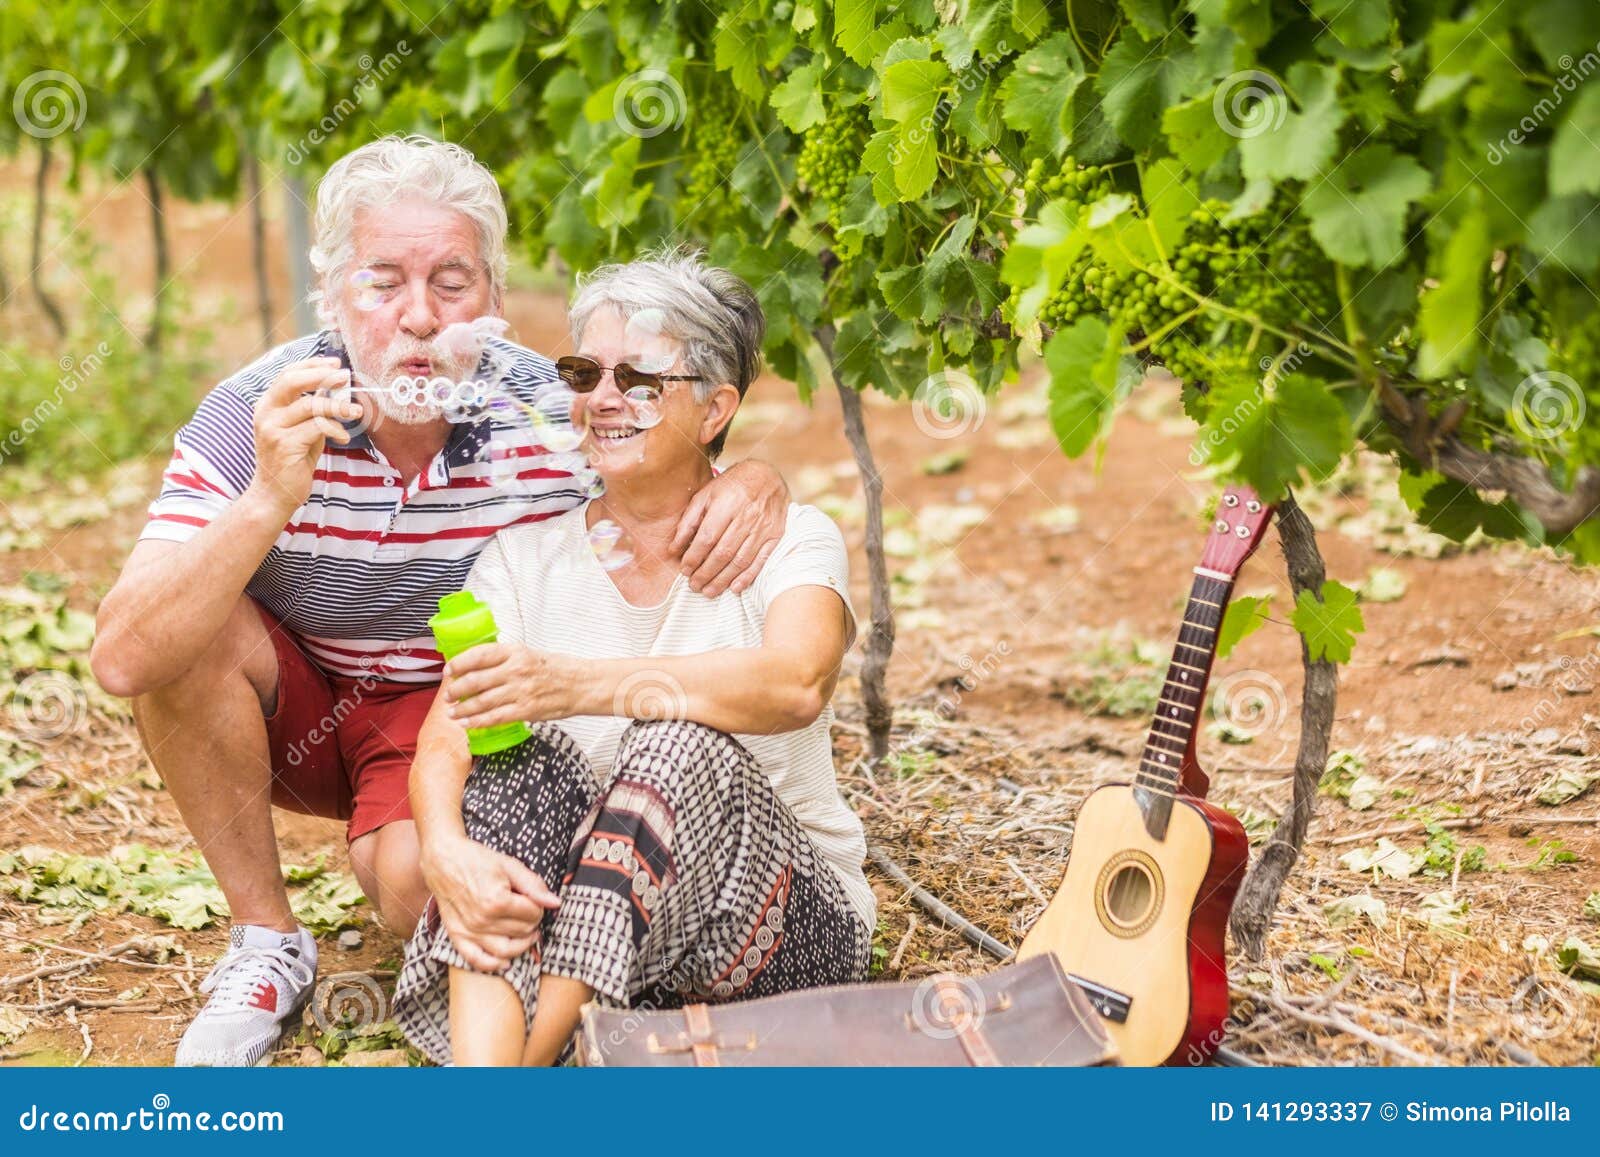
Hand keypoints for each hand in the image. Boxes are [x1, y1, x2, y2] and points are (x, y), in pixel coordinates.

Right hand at [245, 358, 364, 517]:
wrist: (275, 494)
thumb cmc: (293, 460)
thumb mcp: (303, 428)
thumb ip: (314, 409)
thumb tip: (337, 387)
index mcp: (267, 404)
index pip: (288, 374)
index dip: (312, 365)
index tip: (335, 363)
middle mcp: (265, 413)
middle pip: (292, 381)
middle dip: (322, 376)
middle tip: (345, 376)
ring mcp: (272, 428)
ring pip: (310, 405)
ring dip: (338, 406)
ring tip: (356, 411)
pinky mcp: (284, 444)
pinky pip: (317, 427)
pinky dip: (335, 429)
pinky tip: (343, 437)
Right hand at [419, 833, 559, 972]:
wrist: (443, 861)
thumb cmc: (477, 860)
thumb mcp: (509, 865)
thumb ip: (533, 885)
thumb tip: (555, 903)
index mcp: (497, 900)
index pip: (532, 913)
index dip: (539, 906)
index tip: (534, 899)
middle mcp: (482, 920)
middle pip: (522, 932)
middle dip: (532, 923)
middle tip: (530, 913)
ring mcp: (469, 931)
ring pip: (506, 951)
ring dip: (522, 945)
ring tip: (527, 935)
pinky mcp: (457, 936)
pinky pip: (477, 960)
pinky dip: (494, 965)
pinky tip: (506, 960)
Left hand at [444, 643, 572, 729]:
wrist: (582, 685)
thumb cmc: (557, 669)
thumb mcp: (529, 654)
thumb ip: (505, 659)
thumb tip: (478, 667)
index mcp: (516, 652)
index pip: (479, 654)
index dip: (459, 663)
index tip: (448, 671)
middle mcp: (516, 670)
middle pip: (475, 680)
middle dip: (456, 691)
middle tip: (448, 697)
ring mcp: (520, 691)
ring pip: (481, 702)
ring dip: (462, 709)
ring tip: (452, 713)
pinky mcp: (526, 710)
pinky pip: (495, 718)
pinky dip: (477, 722)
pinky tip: (466, 724)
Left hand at [671, 460, 788, 595]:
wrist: (767, 476)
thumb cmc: (732, 485)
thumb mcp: (705, 495)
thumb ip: (688, 521)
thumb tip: (674, 549)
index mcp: (726, 504)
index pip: (707, 537)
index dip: (694, 557)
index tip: (684, 570)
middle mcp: (746, 516)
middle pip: (723, 552)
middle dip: (706, 573)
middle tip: (694, 585)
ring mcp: (762, 527)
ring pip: (741, 560)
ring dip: (723, 579)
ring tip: (709, 591)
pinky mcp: (775, 535)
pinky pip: (761, 560)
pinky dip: (748, 576)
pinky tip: (734, 587)